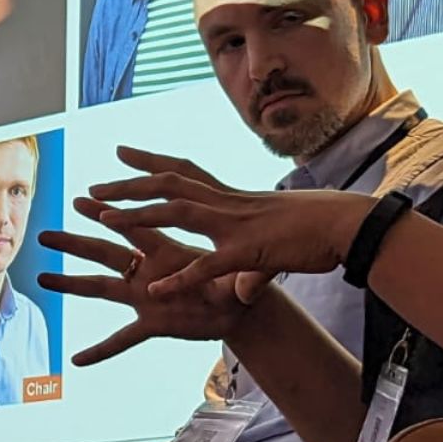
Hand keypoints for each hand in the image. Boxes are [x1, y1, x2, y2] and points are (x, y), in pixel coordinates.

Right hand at [38, 197, 254, 365]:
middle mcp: (149, 272)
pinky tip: (76, 361)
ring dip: (70, 284)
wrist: (242, 307)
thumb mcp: (238, 283)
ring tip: (41, 279)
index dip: (113, 216)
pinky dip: (101, 350)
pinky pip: (122, 339)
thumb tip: (243, 283)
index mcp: (169, 253)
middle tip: (43, 234)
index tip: (85, 201)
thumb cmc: (239, 284)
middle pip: (104, 253)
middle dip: (74, 243)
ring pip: (101, 288)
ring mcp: (146, 298)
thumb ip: (235, 284)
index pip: (136, 230)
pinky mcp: (153, 323)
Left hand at [91, 147, 375, 298]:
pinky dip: (180, 278)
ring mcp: (236, 226)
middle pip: (169, 185)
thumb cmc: (316, 230)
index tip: (121, 151)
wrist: (349, 225)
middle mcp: (228, 205)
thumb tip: (238, 286)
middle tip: (93, 186)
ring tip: (104, 220)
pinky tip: (154, 290)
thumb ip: (247, 267)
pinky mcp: (249, 254)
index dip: (151, 161)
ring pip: (178, 213)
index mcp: (232, 198)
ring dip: (139, 215)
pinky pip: (208, 266)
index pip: (184, 171)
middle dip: (129, 184)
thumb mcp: (273, 245)